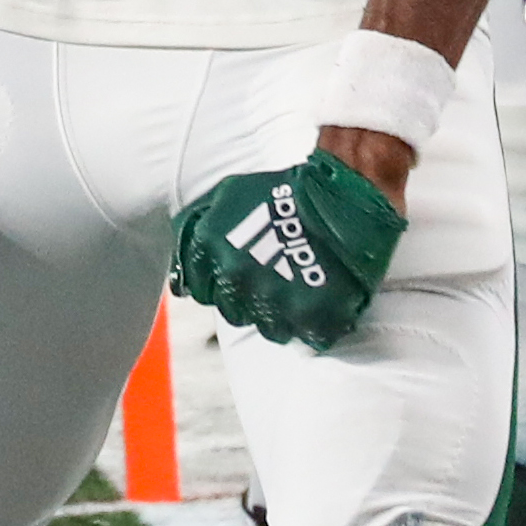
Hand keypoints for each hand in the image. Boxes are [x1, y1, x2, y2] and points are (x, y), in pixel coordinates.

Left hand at [171, 149, 406, 353]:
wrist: (345, 193)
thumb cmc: (288, 190)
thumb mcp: (230, 194)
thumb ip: (198, 228)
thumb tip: (181, 270)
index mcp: (212, 247)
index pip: (198, 289)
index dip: (218, 282)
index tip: (238, 274)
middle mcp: (236, 277)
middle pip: (232, 311)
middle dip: (249, 298)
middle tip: (273, 278)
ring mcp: (272, 300)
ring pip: (267, 329)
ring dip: (281, 314)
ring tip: (298, 289)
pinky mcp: (309, 316)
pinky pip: (305, 335)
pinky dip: (313, 324)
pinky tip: (319, 302)